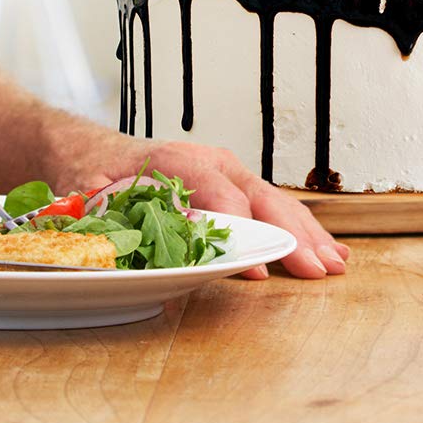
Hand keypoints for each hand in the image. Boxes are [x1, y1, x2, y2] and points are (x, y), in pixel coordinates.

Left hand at [81, 140, 349, 281]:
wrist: (98, 154)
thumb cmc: (95, 175)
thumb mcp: (88, 192)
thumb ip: (102, 210)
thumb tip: (112, 230)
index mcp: (176, 160)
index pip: (218, 192)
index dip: (239, 229)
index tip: (253, 266)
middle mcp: (210, 163)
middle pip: (259, 197)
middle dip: (290, 234)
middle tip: (314, 268)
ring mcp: (229, 175)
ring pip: (276, 202)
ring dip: (307, 235)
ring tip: (334, 263)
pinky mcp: (238, 189)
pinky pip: (275, 208)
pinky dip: (303, 230)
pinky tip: (329, 249)